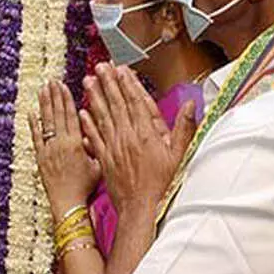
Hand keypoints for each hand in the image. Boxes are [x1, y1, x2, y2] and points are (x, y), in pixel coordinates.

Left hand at [28, 79, 100, 220]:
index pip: (71, 115)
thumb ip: (96, 145)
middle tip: (52, 81)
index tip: (64, 85)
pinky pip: (36, 137)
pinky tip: (32, 113)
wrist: (67, 202)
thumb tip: (96, 127)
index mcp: (76, 143)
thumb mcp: (97, 164)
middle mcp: (60, 143)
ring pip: (46, 122)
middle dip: (54, 96)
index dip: (66, 99)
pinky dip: (34, 124)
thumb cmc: (85, 185)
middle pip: (57, 115)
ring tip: (43, 90)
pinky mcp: (40, 157)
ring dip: (44, 105)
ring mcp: (48, 149)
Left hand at [79, 63, 195, 217]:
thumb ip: (185, 128)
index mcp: (147, 134)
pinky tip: (82, 111)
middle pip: (117, 105)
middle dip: (109, 84)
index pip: (136, 103)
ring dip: (95, 97)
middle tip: (100, 66)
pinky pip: (93, 137)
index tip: (121, 69)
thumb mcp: (180, 155)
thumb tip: (192, 104)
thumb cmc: (163, 183)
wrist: (141, 207)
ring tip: (88, 80)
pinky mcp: (103, 158)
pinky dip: (87, 123)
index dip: (128, 84)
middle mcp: (128, 137)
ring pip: (103, 117)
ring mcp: (113, 147)